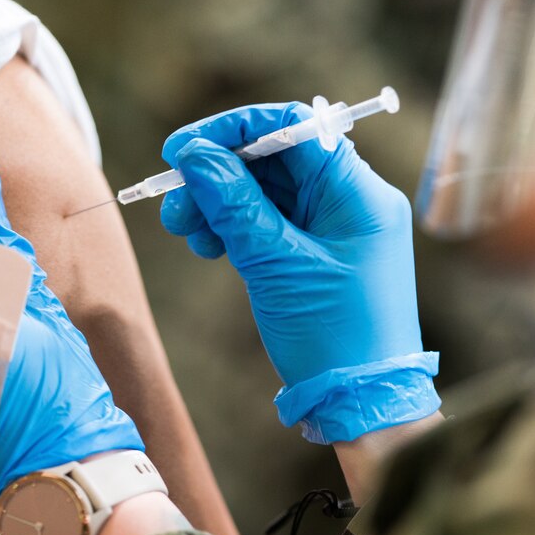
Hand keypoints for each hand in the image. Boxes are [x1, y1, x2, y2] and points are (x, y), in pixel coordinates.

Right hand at [160, 103, 438, 443]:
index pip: (293, 129)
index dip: (233, 131)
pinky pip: (273, 223)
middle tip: (173, 205)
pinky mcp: (320, 255)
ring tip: (185, 233)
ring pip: (267, 193)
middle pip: (275, 160)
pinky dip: (236, 228)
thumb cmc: (334, 339)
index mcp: (358, 194)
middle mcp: (352, 202)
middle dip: (217, 174)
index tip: (181, 150)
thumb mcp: (276, 266)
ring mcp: (337, 229)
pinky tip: (209, 246)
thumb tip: (196, 155)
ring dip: (219, 204)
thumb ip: (235, 204)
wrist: (361, 405)